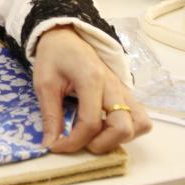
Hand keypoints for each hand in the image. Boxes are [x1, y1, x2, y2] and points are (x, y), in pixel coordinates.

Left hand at [33, 26, 151, 153]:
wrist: (66, 38)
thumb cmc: (54, 57)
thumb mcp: (44, 83)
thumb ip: (50, 114)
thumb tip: (50, 144)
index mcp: (92, 80)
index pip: (90, 122)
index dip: (73, 142)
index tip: (56, 146)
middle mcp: (114, 86)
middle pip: (123, 128)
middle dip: (101, 144)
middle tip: (80, 141)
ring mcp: (123, 90)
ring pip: (140, 124)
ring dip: (119, 138)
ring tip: (95, 135)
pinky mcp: (126, 93)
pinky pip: (140, 118)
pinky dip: (128, 130)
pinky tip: (105, 127)